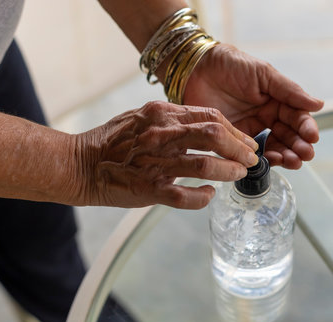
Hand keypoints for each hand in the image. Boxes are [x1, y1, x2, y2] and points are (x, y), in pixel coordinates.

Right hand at [73, 101, 258, 208]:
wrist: (81, 164)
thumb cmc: (112, 141)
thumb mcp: (143, 116)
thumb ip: (173, 120)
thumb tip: (205, 127)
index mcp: (162, 114)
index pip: (211, 117)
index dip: (235, 131)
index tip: (247, 142)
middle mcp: (162, 135)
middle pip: (214, 136)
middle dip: (240, 149)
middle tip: (251, 159)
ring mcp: (156, 163)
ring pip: (205, 165)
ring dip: (228, 171)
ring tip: (238, 175)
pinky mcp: (150, 189)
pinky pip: (185, 196)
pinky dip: (202, 197)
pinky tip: (209, 194)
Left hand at [184, 44, 323, 168]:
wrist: (196, 70)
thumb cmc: (231, 65)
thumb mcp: (263, 74)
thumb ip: (289, 91)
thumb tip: (319, 104)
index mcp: (277, 100)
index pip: (297, 117)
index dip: (306, 128)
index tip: (312, 137)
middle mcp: (267, 117)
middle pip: (288, 136)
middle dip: (299, 146)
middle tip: (305, 155)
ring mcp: (251, 130)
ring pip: (274, 147)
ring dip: (286, 156)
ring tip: (294, 162)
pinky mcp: (234, 140)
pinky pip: (251, 154)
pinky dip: (263, 160)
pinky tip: (272, 162)